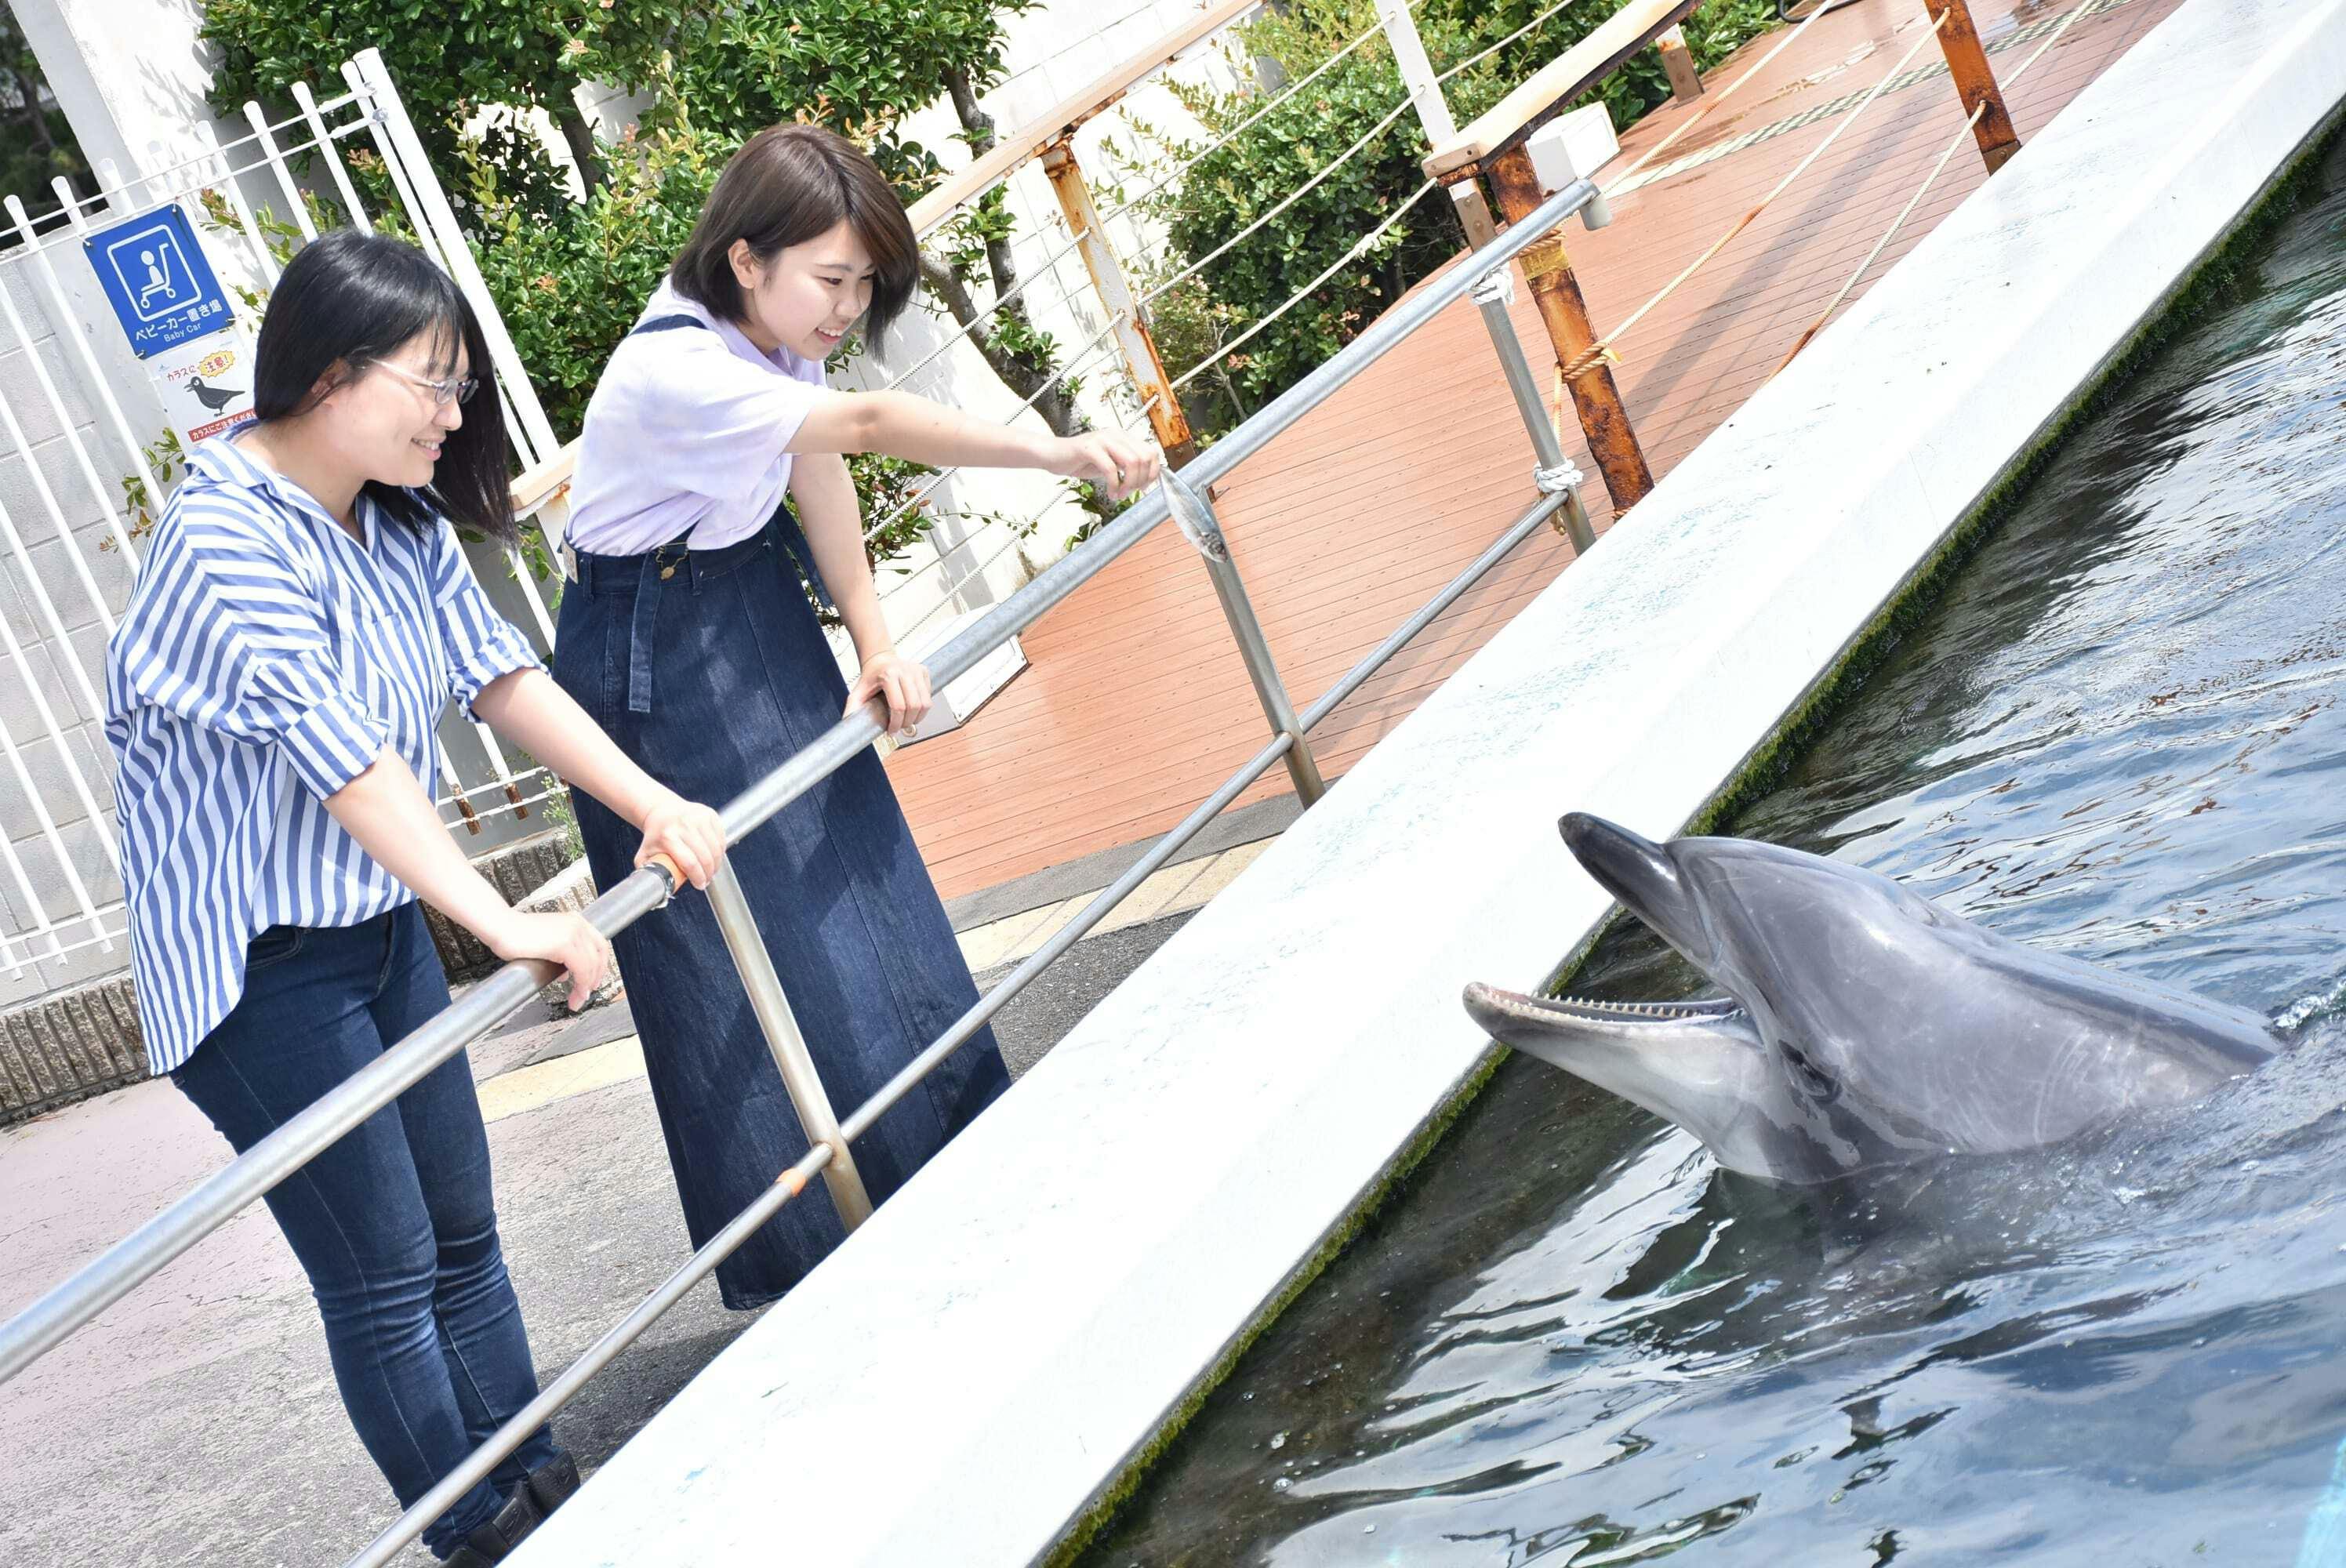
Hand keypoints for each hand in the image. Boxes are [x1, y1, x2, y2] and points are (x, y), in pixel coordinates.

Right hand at [487, 911, 608, 1011]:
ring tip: (577, 1000)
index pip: (599, 945)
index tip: (593, 981)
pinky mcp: (564, 944)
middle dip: (594, 979)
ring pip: (591, 966)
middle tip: (584, 995)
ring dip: (586, 987)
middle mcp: (577, 924)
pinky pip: (582, 970)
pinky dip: (580, 986)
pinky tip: (574, 995)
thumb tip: (566, 973)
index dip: (599, 966)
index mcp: (574, 921)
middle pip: (599, 956)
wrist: (499, 927)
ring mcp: (572, 932)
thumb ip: (559, 955)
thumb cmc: (514, 935)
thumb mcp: (546, 944)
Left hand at [635, 789, 723, 890]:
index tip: (700, 885)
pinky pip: (721, 838)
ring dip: (717, 863)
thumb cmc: (655, 836)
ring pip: (716, 848)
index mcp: (667, 836)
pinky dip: (720, 850)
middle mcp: (683, 824)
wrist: (661, 811)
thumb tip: (657, 894)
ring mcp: (698, 817)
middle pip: (705, 857)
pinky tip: (714, 855)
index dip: (698, 877)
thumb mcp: (645, 855)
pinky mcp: (708, 813)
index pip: (689, 863)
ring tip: (711, 870)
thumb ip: (648, 873)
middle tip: (707, 880)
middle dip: (709, 873)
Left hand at [845, 649, 932, 734]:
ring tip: (908, 721)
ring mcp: (916, 670)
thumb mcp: (858, 691)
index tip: (891, 730)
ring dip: (918, 717)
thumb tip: (847, 724)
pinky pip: (929, 696)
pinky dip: (923, 708)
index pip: (898, 706)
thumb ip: (852, 707)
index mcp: (888, 675)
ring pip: (925, 703)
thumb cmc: (871, 676)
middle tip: (900, 727)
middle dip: (908, 722)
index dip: (896, 723)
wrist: (880, 659)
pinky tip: (913, 710)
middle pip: (914, 706)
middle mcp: (905, 671)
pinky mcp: (924, 672)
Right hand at [1046, 430, 1160, 502]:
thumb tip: (1146, 479)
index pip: (1151, 452)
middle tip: (1130, 493)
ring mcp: (1102, 439)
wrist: (1053, 455)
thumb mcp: (1110, 464)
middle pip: (1144, 457)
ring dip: (1129, 484)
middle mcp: (1115, 434)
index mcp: (1123, 437)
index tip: (1143, 487)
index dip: (1153, 473)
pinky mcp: (1089, 447)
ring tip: (1120, 494)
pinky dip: (1113, 485)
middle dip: (1141, 480)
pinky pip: (1110, 468)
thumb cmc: (1080, 461)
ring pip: (1132, 461)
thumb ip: (1126, 467)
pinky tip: (1110, 493)